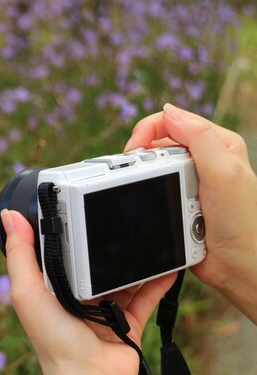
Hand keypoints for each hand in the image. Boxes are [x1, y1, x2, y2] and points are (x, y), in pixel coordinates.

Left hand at [1, 209, 176, 374]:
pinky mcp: (128, 321)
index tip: (77, 204)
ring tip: (147, 237)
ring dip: (134, 260)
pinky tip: (167, 265)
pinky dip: (157, 281)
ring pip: (122, 275)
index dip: (65, 229)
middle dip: (105, 242)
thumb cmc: (54, 342)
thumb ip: (20, 255)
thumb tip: (10, 217)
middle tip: (118, 218)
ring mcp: (104, 308)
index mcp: (51, 287)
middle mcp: (76, 295)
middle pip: (93, 260)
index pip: (59, 250)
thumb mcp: (28, 293)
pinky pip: (146, 295)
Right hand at [125, 103, 256, 323]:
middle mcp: (203, 158)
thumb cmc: (241, 221)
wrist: (237, 264)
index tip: (135, 149)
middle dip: (144, 156)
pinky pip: (153, 189)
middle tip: (138, 172)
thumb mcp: (223, 172)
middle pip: (157, 143)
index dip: (148, 130)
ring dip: (147, 179)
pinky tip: (158, 204)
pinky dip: (150, 195)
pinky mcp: (177, 198)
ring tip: (158, 194)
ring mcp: (188, 179)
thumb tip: (169, 110)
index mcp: (217, 142)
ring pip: (152, 167)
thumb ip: (199, 138)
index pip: (173, 121)